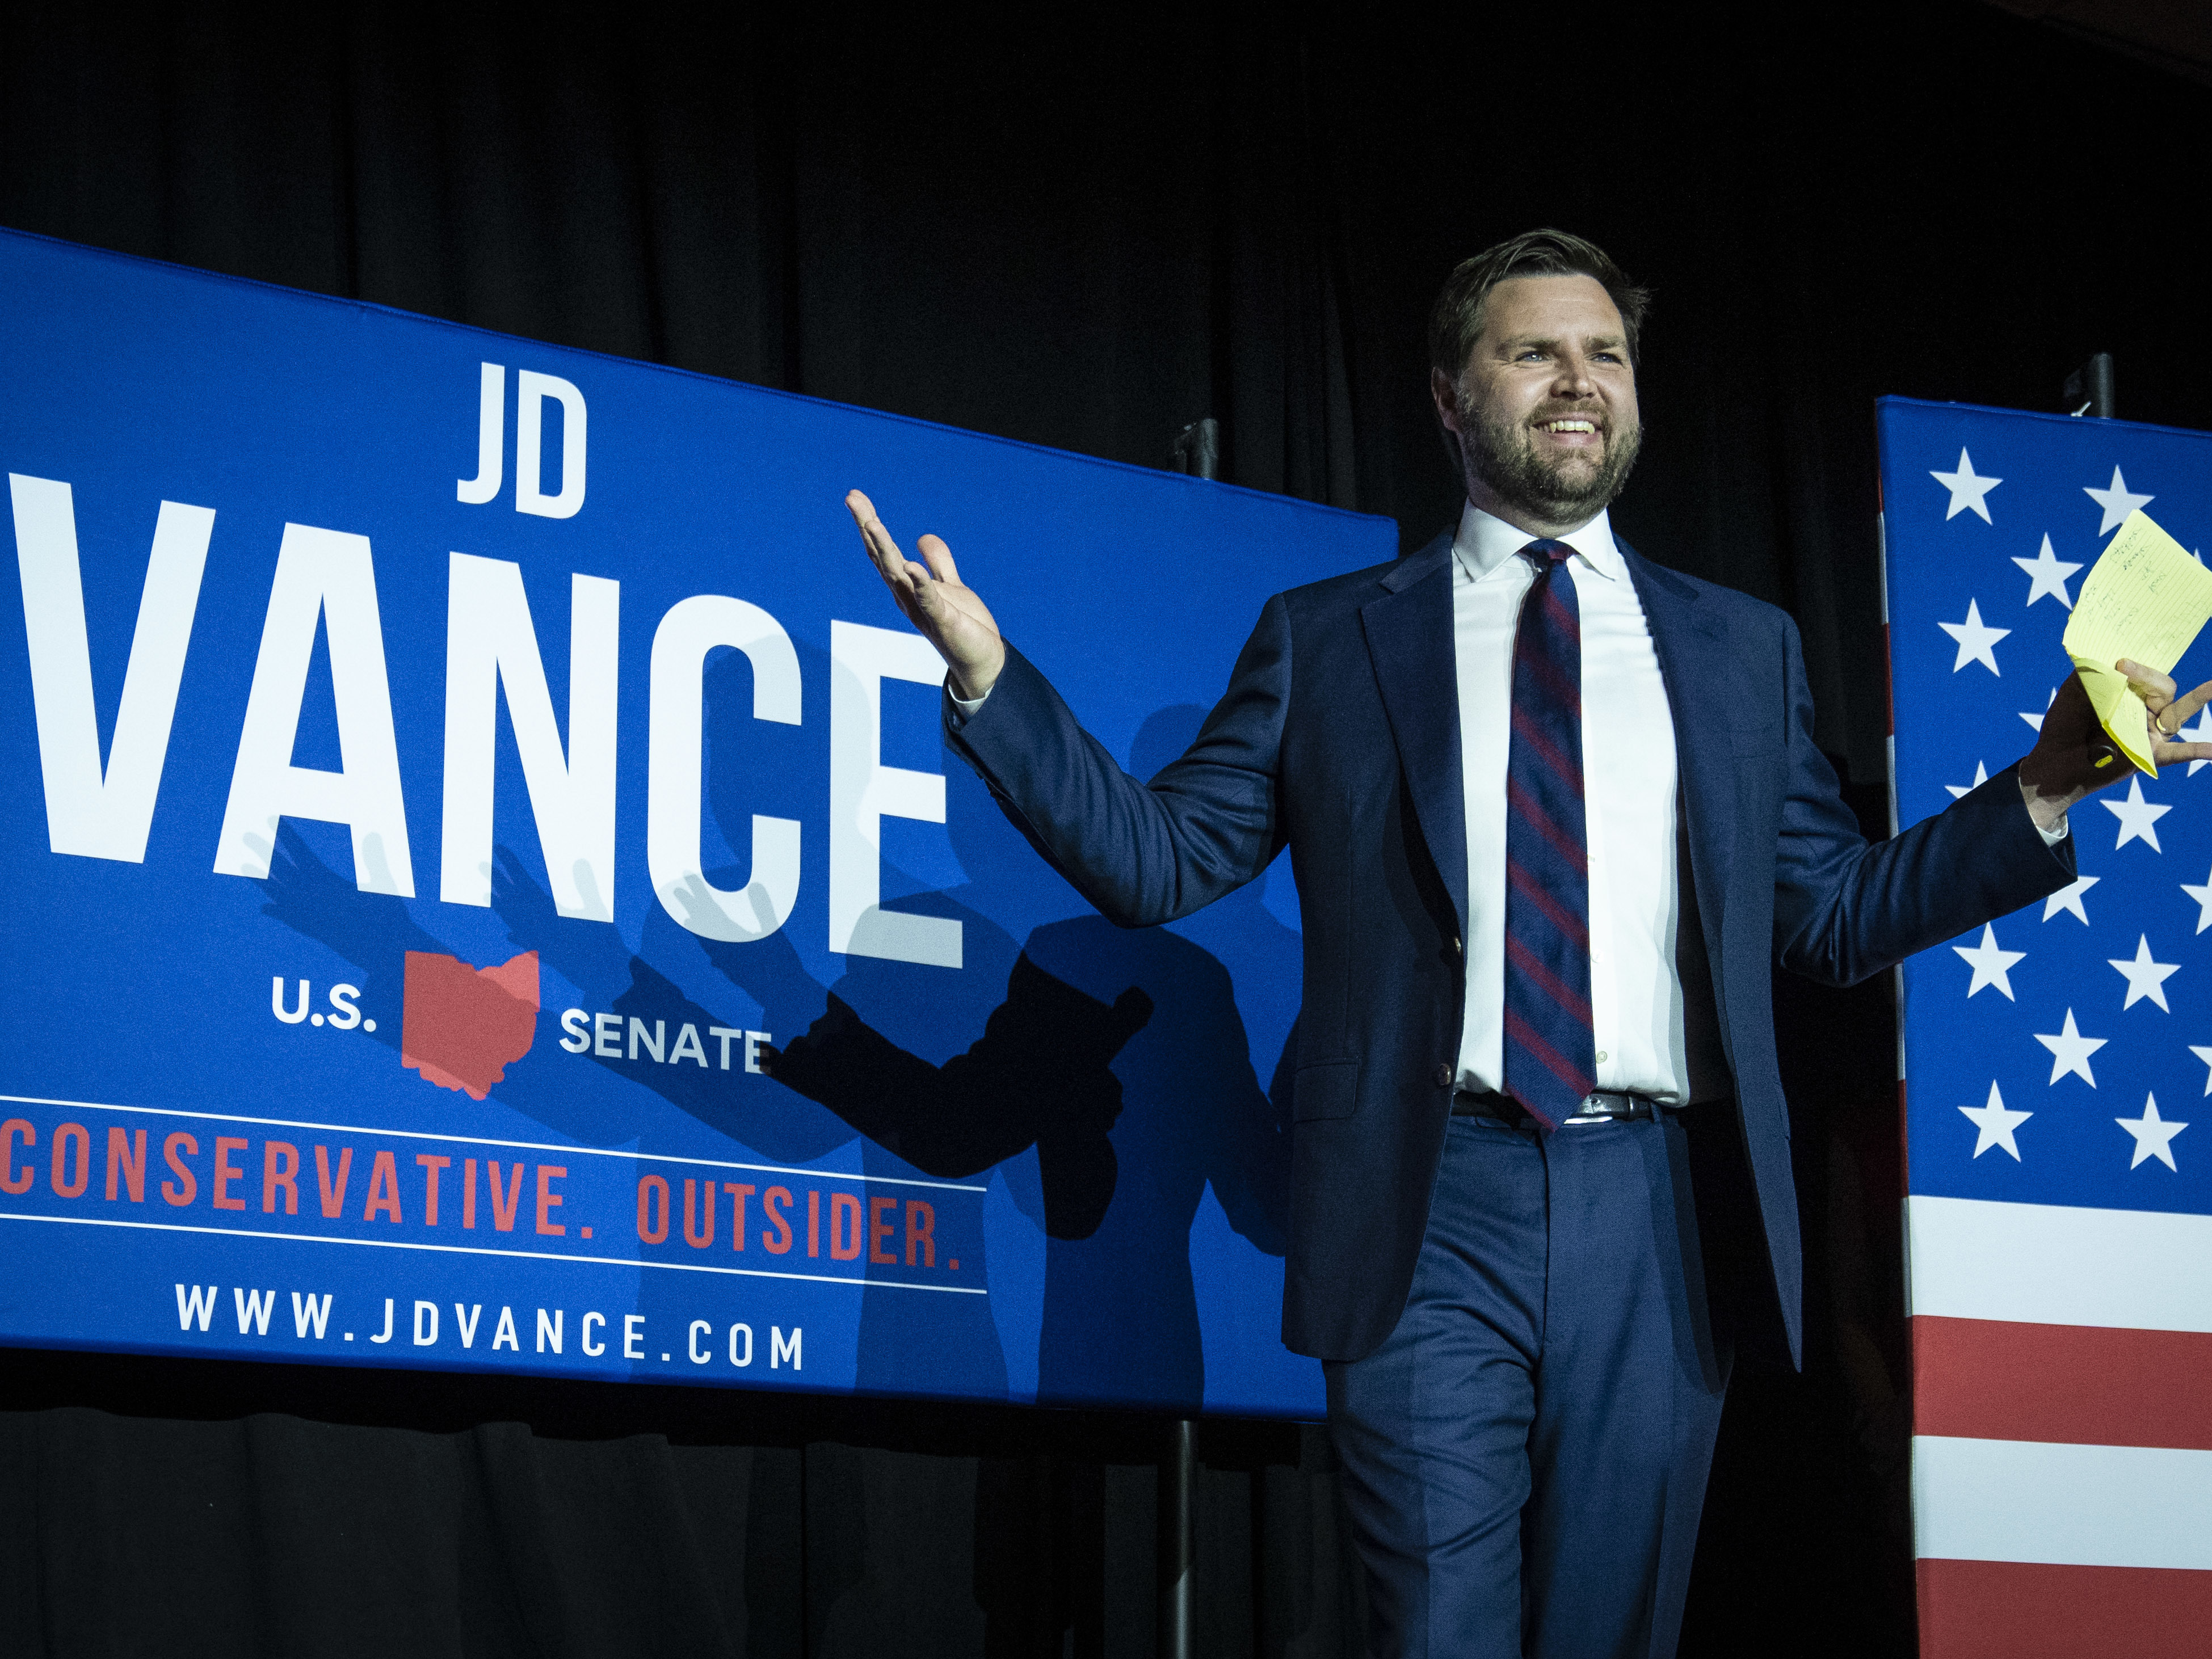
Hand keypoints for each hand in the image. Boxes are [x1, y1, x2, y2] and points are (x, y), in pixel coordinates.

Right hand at [845, 490, 1005, 698]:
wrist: (982, 660)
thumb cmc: (964, 626)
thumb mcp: (950, 586)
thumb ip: (938, 563)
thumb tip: (923, 537)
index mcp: (907, 586)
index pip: (884, 550)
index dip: (869, 524)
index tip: (855, 497)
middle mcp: (907, 596)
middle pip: (883, 556)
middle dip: (868, 527)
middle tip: (852, 498)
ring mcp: (922, 609)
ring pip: (898, 574)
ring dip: (885, 548)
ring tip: (871, 522)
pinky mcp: (942, 621)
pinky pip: (928, 600)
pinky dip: (920, 583)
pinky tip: (911, 566)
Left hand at [2018, 660, 2211, 826]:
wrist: (2052, 761)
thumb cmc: (2064, 726)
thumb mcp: (2073, 694)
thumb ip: (2090, 674)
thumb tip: (2104, 655)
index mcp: (2129, 693)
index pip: (2146, 674)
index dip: (2139, 668)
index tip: (2120, 662)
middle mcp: (2145, 711)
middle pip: (2164, 689)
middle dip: (2149, 678)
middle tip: (2124, 668)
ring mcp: (2150, 733)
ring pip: (2176, 714)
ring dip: (2198, 698)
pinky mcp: (2149, 755)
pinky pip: (2179, 753)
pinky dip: (2199, 750)